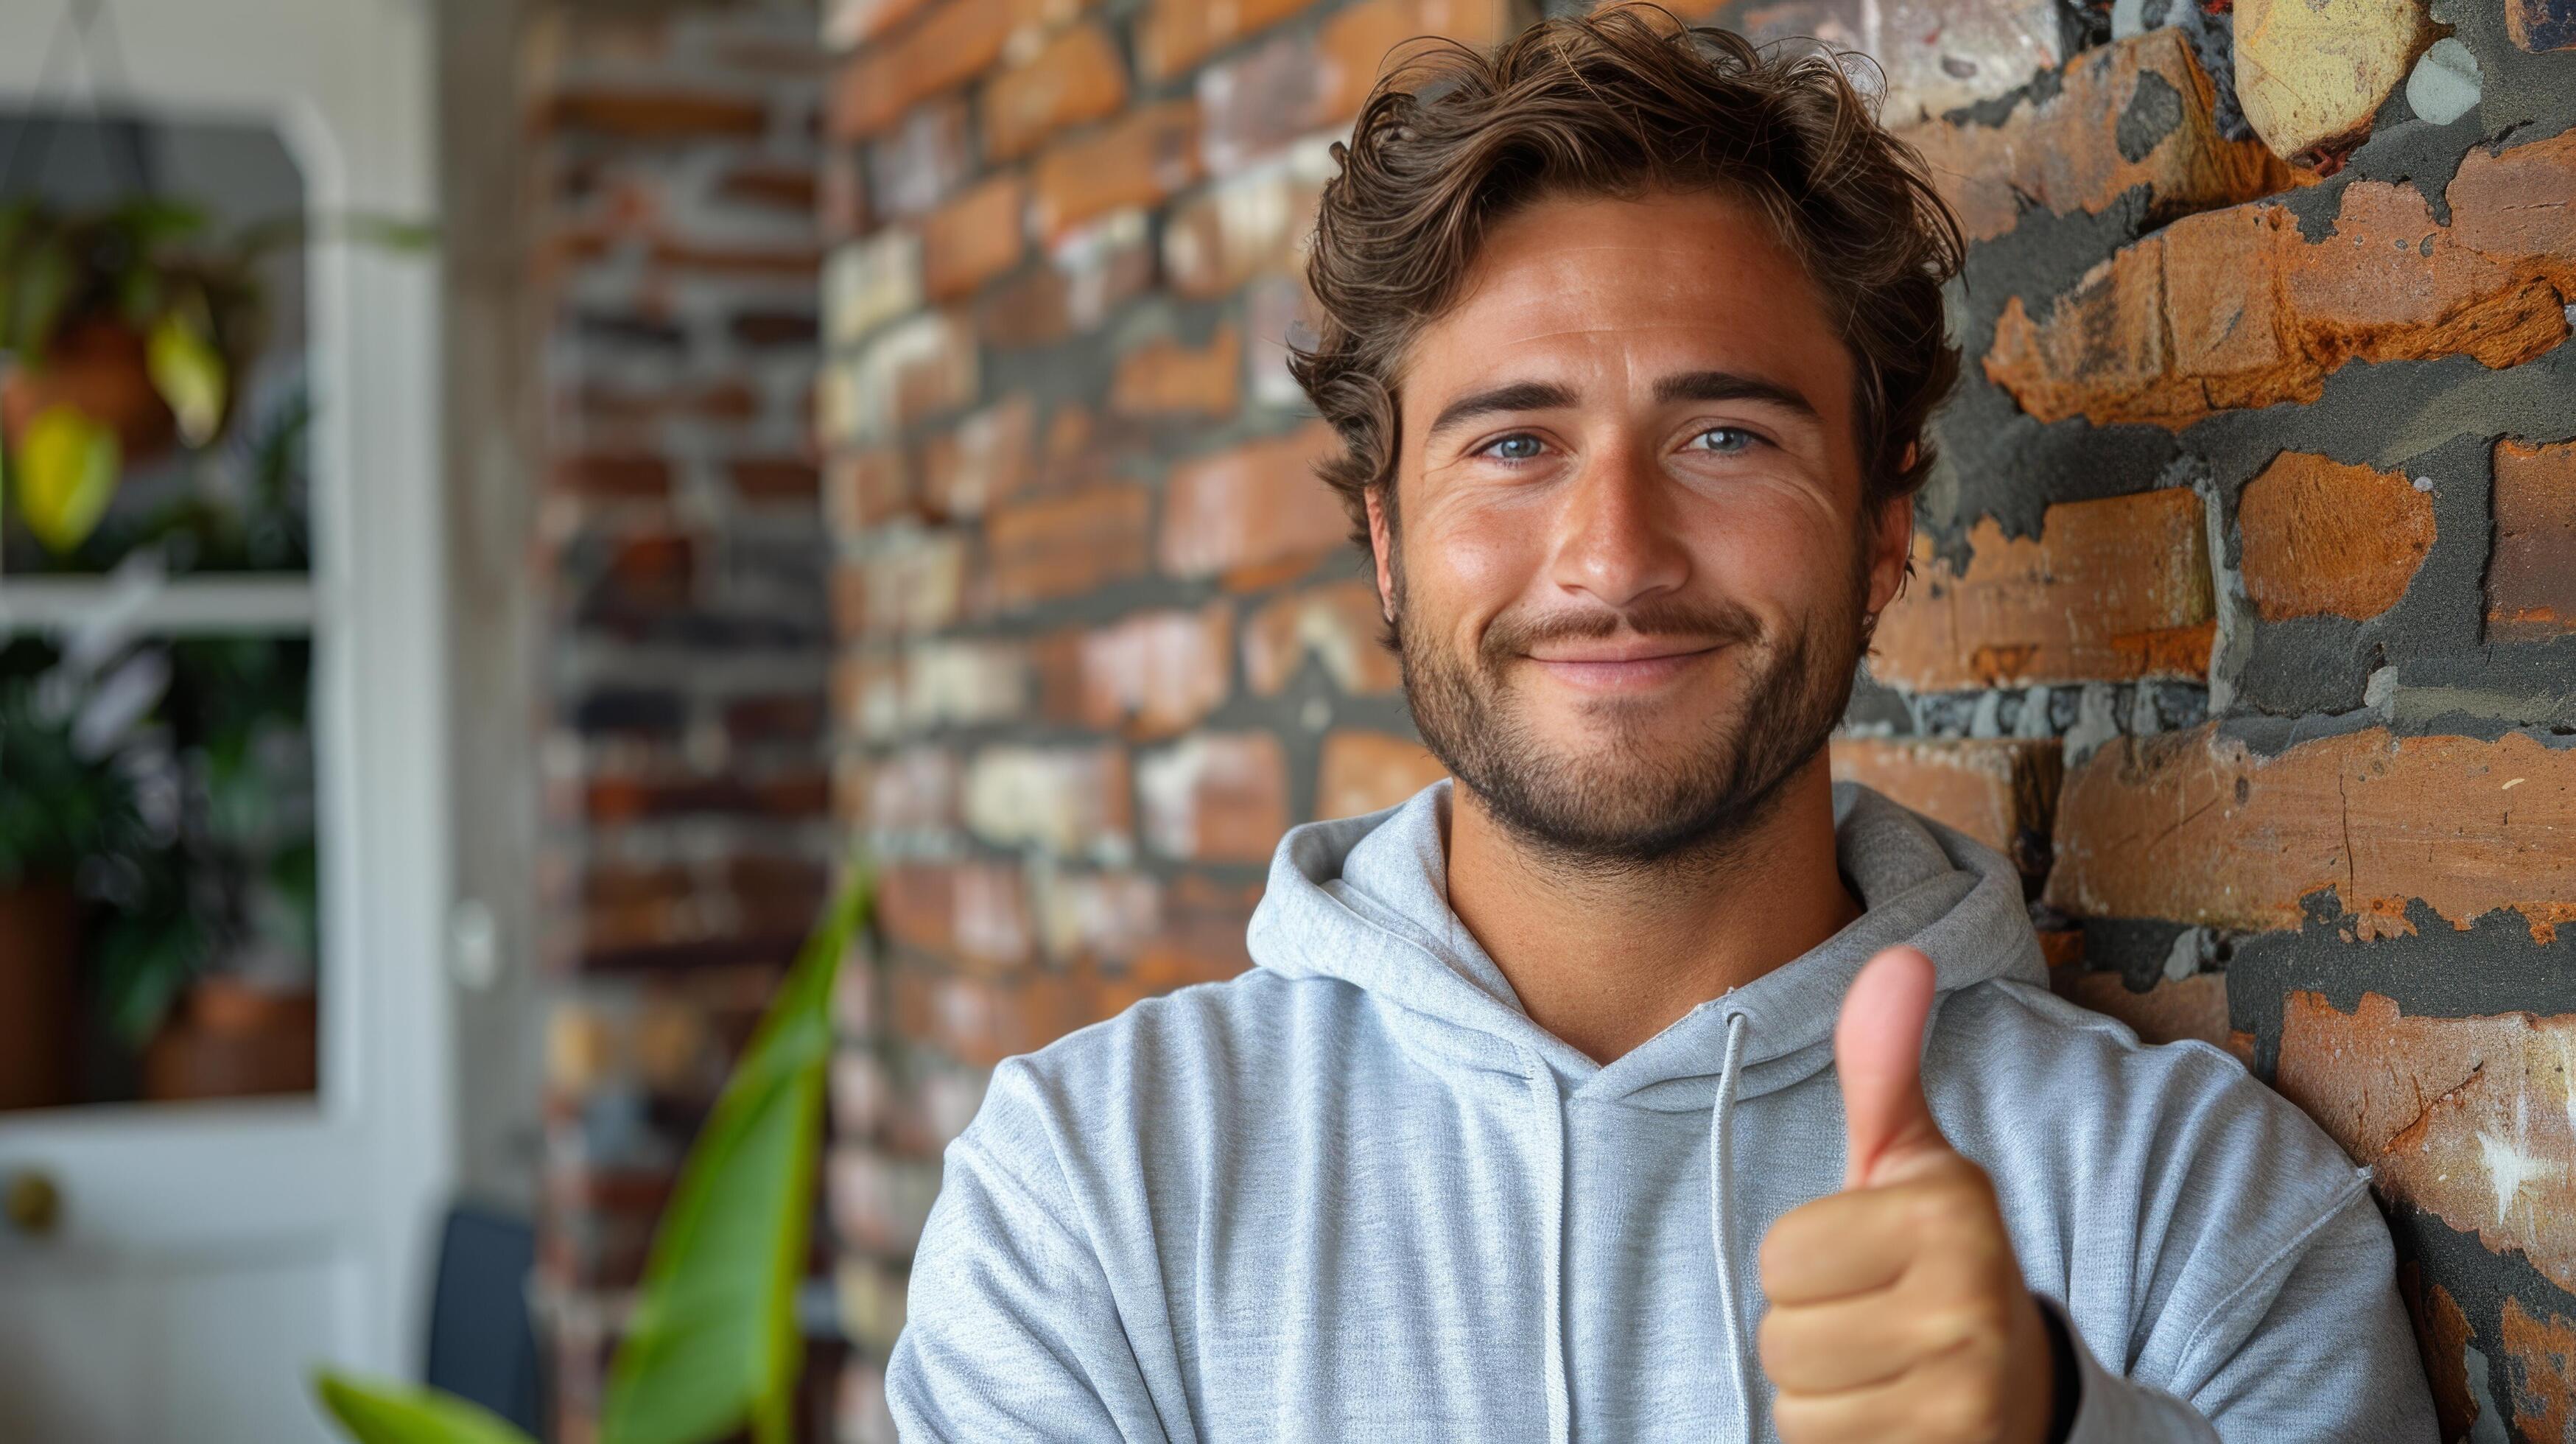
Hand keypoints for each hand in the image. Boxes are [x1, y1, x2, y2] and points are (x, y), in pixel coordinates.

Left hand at [1755, 946, 2055, 1443]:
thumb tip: (1898, 957)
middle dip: (1812, 1331)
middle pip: (1783, 1337)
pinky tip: (1891, 1416)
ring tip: (1883, 1368)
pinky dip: (1845, 1441)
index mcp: (1954, 1211)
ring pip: (1799, 1405)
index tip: (1869, 1257)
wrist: (2019, 1390)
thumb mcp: (1909, 1161)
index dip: (1808, 1261)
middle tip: (1873, 1320)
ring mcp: (1968, 1393)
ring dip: (1826, 1393)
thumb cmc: (1938, 1263)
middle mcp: (1973, 1301)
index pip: (1784, 1254)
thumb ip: (1882, 1067)